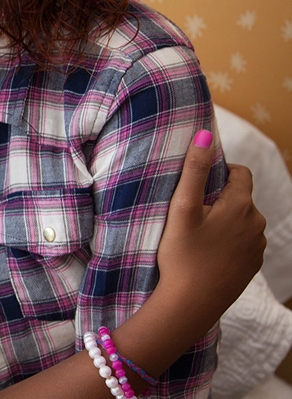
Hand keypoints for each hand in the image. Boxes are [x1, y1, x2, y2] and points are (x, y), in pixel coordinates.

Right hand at [157, 131, 265, 320]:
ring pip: (242, 220)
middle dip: (219, 199)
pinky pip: (242, 242)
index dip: (218, 174)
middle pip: (240, 198)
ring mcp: (257, 246)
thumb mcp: (182, 208)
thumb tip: (205, 134)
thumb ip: (193, 169)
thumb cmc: (182, 255)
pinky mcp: (252, 265)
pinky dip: (228, 241)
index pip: (240, 173)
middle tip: (190, 214)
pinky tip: (207, 253)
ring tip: (197, 235)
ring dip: (224, 221)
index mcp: (242, 205)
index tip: (197, 188)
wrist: (191, 304)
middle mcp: (257, 223)